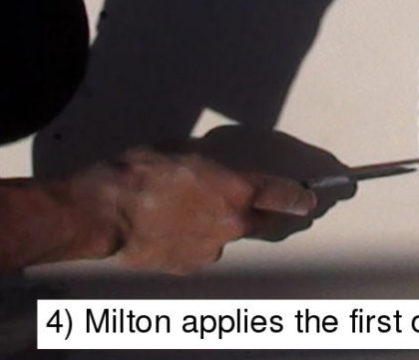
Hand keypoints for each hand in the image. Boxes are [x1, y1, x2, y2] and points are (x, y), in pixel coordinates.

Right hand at [77, 148, 316, 273]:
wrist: (107, 211)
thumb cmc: (141, 172)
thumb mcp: (185, 152)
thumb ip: (211, 165)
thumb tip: (213, 170)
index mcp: (237, 189)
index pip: (284, 195)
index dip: (300, 197)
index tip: (311, 200)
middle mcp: (233, 223)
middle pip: (260, 221)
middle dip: (253, 211)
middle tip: (230, 201)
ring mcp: (212, 249)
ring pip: (225, 237)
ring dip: (214, 226)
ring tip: (179, 212)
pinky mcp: (191, 266)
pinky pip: (200, 251)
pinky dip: (191, 242)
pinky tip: (166, 229)